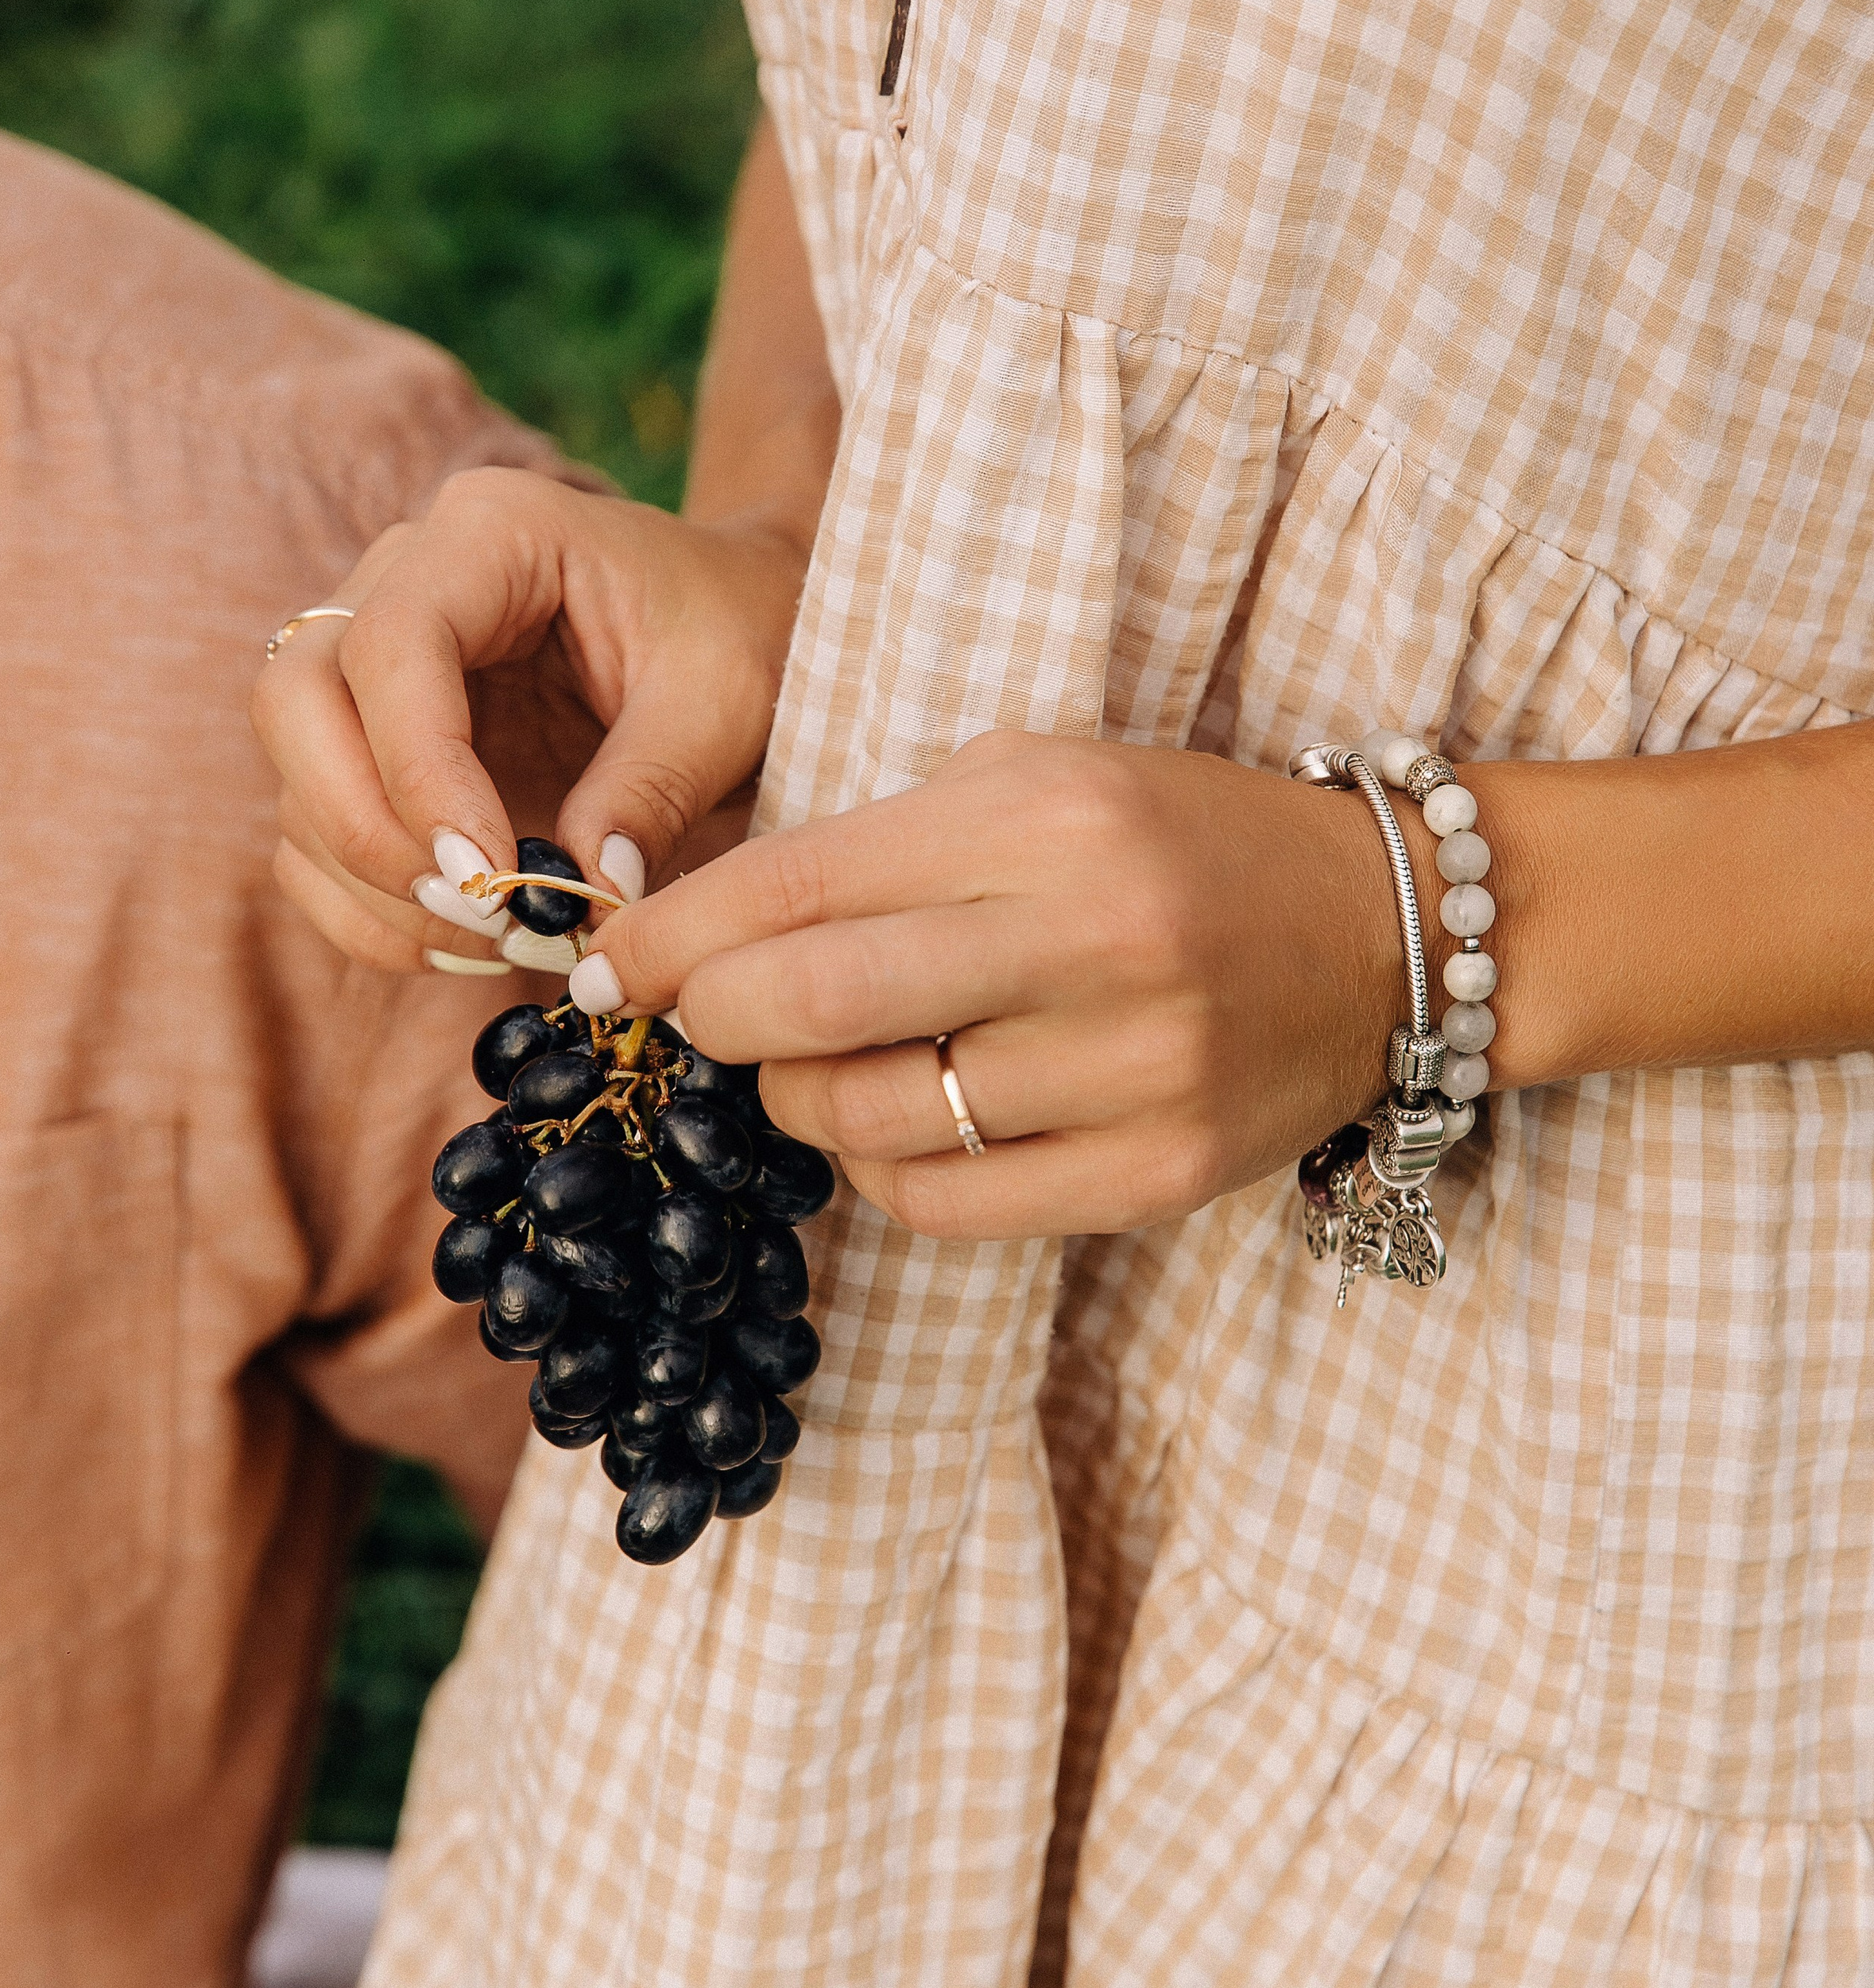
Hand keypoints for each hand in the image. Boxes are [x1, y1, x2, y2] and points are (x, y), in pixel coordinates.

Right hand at [249, 471, 806, 971]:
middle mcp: (403, 580)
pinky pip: (315, 836)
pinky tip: (458, 947)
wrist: (743, 627)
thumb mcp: (725, 700)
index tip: (488, 874)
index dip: (420, 770)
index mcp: (491, 532)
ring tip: (489, 940)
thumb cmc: (740, 634)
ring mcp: (373, 663)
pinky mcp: (374, 745)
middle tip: (472, 912)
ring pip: (294, 777)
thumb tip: (583, 896)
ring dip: (367, 885)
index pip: (393, 644)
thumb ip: (652, 790)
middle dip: (362, 826)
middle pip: (294, 697)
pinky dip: (366, 911)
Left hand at [567, 731, 1404, 1237]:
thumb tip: (690, 936)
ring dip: (798, 1100)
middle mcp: (1088, 939)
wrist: (1378, 930)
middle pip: (809, 1006)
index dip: (670, 935)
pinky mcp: (1154, 1174)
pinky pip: (946, 1203)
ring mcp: (1130, 1069)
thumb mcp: (1028, 783)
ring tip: (815, 1062)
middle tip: (696, 1019)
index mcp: (1043, 815)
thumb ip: (874, 850)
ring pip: (867, 1120)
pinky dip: (884, 1168)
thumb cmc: (1165, 841)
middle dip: (713, 1020)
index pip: (796, 883)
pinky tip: (903, 1119)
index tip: (610, 964)